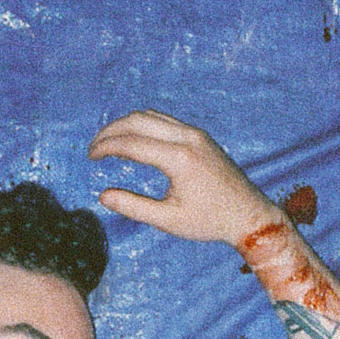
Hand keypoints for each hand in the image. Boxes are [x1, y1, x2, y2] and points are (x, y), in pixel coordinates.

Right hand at [88, 111, 281, 245]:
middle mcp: (187, 138)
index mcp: (179, 158)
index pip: (131, 144)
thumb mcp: (169, 221)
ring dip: (126, 125)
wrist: (248, 214)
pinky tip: (132, 140)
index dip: (105, 147)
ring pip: (151, 116)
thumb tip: (103, 196)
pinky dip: (143, 125)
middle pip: (137, 121)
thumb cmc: (210, 221)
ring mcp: (195, 134)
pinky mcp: (200, 136)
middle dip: (110, 131)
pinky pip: (164, 121)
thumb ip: (134, 207)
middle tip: (94, 147)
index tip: (90, 157)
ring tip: (109, 142)